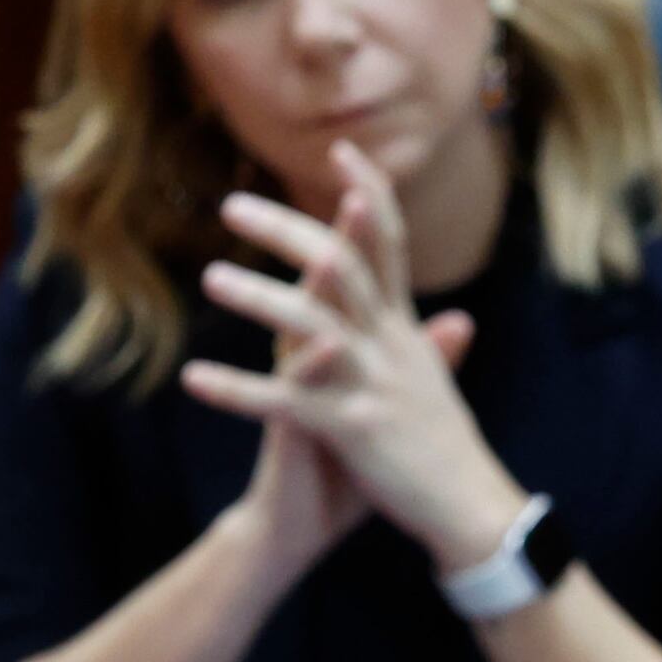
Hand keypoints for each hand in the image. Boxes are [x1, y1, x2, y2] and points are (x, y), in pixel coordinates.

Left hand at [186, 154, 529, 571]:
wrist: (469, 511)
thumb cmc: (449, 450)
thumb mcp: (443, 389)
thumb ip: (438, 347)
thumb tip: (457, 317)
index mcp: (406, 331)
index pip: (388, 244)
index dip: (367, 193)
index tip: (341, 150)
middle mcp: (390, 345)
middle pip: (340, 266)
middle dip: (288, 230)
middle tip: (234, 206)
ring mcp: (370, 385)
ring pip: (312, 326)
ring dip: (260, 298)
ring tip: (212, 278)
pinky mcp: (350, 430)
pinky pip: (284, 403)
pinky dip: (236, 391)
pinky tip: (192, 380)